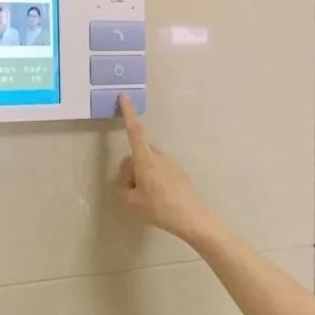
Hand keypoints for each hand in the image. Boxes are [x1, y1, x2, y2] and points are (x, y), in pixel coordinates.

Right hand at [116, 95, 219, 242]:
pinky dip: (155, 178)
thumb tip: (129, 177)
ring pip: (150, 161)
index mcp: (146, 160)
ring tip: (148, 197)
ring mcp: (172, 163)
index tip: (124, 98)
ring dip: (144, 173)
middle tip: (133, 189)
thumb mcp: (131, 201)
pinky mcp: (179, 172)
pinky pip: (160, 169)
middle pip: (139, 152)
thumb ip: (123, 185)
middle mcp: (160, 156)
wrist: (191, 217)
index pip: (135, 131)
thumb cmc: (159, 208)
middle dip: (132, 165)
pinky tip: (160, 197)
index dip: (128, 113)